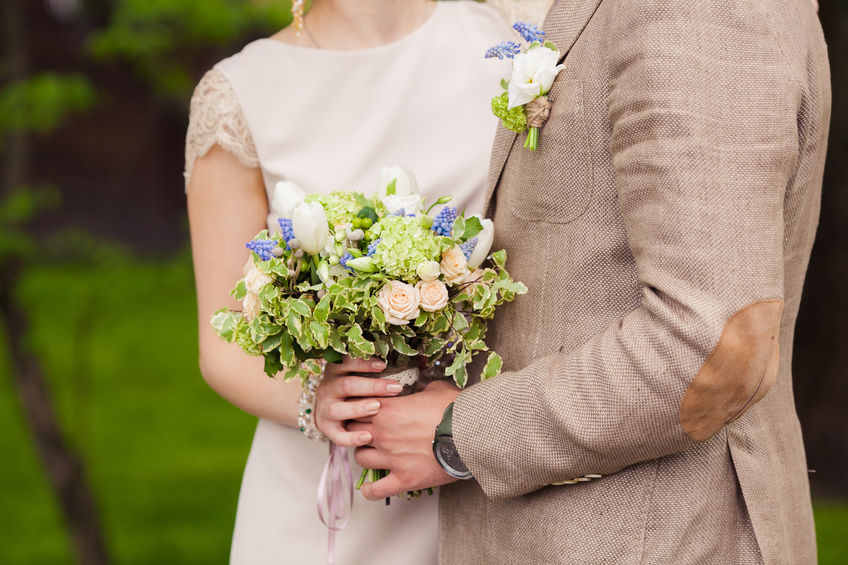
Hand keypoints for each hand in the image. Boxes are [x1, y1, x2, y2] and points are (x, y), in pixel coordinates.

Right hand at [315, 356, 402, 445]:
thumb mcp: (360, 374)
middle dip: (372, 387)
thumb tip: (421, 361)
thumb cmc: (355, 389)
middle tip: (395, 388)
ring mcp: (324, 409)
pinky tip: (368, 437)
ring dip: (358, 409)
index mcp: (336, 371)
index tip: (384, 365)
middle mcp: (328, 388)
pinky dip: (351, 437)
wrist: (329, 409)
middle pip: (347, 385)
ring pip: (337, 409)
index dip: (363, 363)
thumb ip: (382, 369)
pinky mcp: (326, 428)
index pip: (346, 362)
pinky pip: (336, 436)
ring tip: (377, 408)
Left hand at [348, 380, 461, 499]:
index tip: (367, 411)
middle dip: (358, 430)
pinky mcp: (403, 479)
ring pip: (360, 458)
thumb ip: (421, 391)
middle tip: (368, 431)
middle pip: (353, 431)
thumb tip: (421, 392)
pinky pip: (375, 490)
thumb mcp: (436, 389)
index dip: (361, 408)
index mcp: (388, 409)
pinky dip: (371, 490)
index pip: (358, 407)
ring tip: (373, 454)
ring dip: (365, 455)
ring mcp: (391, 458)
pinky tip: (372, 488)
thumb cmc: (455, 409)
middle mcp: (383, 433)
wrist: (471, 433)